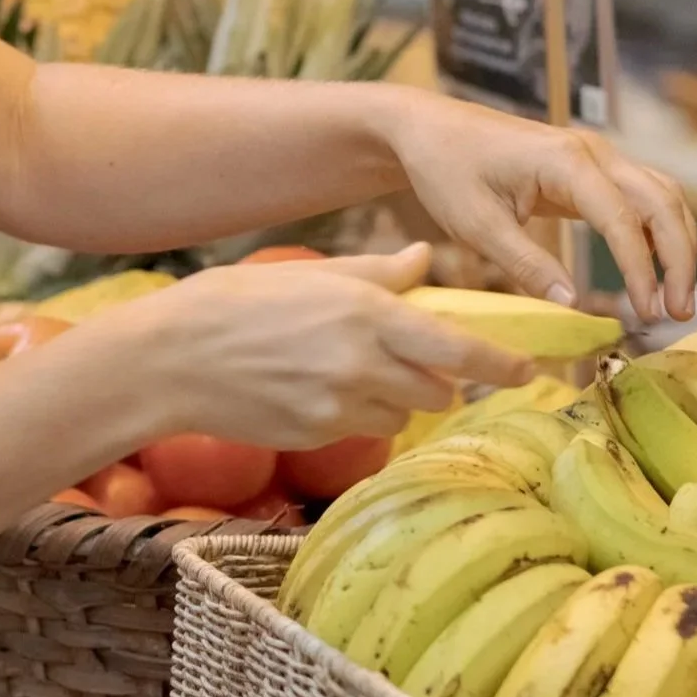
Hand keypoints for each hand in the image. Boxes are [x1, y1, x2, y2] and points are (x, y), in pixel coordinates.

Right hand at [133, 245, 534, 449]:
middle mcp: (362, 366)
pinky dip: (355, 414)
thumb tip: (425, 260)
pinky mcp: (315, 436)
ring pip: (401, 415)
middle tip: (416, 363)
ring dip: (396, 399)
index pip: (461, 349)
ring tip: (352, 372)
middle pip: (440, 391)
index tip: (527, 370)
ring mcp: (338, 408)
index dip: (503, 364)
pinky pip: (359, 430)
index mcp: (368, 315)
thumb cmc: (234, 304)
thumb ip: (378, 273)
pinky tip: (314, 389)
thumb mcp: (310, 273)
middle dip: (440, 381)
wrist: (169, 359)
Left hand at [383, 91, 696, 324]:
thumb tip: (573, 306)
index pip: (622, 218)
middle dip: (679, 259)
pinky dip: (654, 233)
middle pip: (662, 202)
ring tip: (673, 300)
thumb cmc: (446, 170)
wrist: (428, 129)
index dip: (640, 269)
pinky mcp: (589, 170)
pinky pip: (639, 198)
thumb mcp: (476, 226)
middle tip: (678, 313)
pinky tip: (652, 273)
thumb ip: (526, 265)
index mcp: (566, 161)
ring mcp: (596, 157)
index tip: (646, 312)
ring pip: (661, 196)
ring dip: (676, 246)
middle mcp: (593, 152)